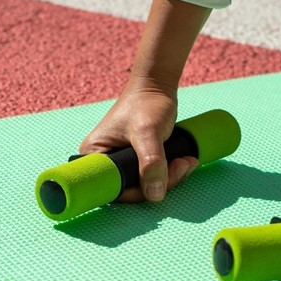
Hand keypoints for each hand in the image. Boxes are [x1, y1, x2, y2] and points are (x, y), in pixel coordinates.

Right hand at [79, 79, 198, 202]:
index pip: (112, 189)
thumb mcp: (148, 131)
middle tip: (180, 166)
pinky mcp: (138, 161)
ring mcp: (123, 162)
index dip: (136, 193)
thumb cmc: (146, 103)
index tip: (159, 182)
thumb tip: (154, 194)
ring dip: (171, 178)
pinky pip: (154, 177)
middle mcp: (105, 162)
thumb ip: (151, 163)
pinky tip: (185, 160)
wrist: (158, 86)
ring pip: (146, 185)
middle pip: (132, 190)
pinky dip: (171, 173)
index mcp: (94, 155)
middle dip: (160, 183)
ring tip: (186, 161)